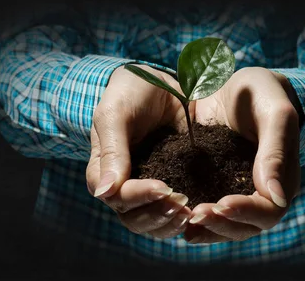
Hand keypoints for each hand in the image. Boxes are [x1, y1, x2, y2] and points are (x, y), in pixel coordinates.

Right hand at [86, 64, 192, 238]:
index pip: (115, 197)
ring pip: (153, 223)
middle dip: (156, 215)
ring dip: (170, 222)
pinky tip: (200, 210)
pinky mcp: (173, 184)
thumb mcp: (116, 113)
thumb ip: (111, 150)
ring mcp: (148, 187)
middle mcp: (124, 184)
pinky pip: (174, 212)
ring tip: (191, 212)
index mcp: (104, 169)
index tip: (163, 187)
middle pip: (133, 218)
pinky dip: (185, 217)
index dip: (137, 197)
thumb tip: (105, 193)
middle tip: (181, 202)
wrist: (160, 80)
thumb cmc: (130, 92)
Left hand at [184, 67, 300, 242]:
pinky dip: (192, 218)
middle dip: (221, 225)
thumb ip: (277, 151)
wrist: (237, 83)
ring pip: (225, 226)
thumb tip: (277, 197)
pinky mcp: (214, 184)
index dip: (247, 212)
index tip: (222, 203)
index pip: (269, 210)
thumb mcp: (275, 113)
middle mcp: (260, 191)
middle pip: (246, 227)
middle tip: (196, 213)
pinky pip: (207, 210)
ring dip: (206, 227)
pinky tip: (173, 216)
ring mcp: (236, 190)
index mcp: (282, 178)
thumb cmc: (264, 93)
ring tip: (184, 220)